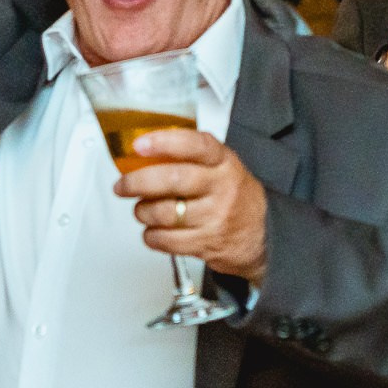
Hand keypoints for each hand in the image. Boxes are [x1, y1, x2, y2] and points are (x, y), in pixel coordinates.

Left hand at [112, 128, 269, 283]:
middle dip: (138, 182)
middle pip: (173, 180)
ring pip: (164, 213)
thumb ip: (190, 157)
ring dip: (142, 211)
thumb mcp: (222, 166)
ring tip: (141, 209)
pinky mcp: (207, 244)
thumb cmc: (235, 195)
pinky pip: (166, 240)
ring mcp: (215, 218)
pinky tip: (153, 230)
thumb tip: (144, 150)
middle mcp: (221, 188)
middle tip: (123, 185)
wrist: (264, 234)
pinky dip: (151, 235)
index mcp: (223, 163)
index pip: (195, 145)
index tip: (140, 144)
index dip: (164, 142)